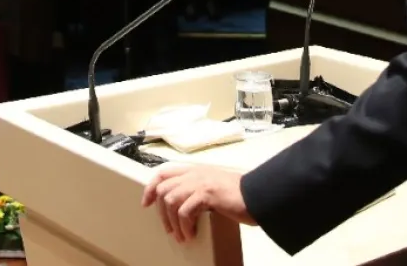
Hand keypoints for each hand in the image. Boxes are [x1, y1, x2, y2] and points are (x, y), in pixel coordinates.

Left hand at [141, 163, 255, 242]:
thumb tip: (184, 207)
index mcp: (196, 170)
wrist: (260, 194)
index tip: (146, 203)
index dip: (151, 187)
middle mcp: (195, 173)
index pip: (164, 172)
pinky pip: (184, 210)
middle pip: (163, 188)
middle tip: (169, 229)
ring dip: (173, 222)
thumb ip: (200, 190)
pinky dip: (185, 225)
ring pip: (170, 200)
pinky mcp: (207, 193)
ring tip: (182, 235)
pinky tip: (191, 233)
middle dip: (161, 212)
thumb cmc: (242, 195)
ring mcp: (201, 182)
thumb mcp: (216, 187)